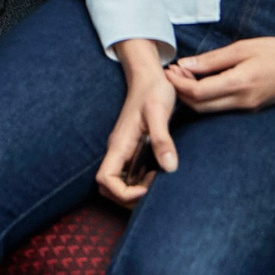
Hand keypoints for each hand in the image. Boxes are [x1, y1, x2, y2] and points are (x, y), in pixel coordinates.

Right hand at [96, 41, 179, 204]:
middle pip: (107, 187)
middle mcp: (117, 150)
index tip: (147, 186)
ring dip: (133, 192)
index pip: (105, 179)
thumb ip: (162, 140)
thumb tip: (169, 168)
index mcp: (119, 144)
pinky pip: (126, 175)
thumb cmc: (153, 91)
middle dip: (127, 198)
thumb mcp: (160, 112)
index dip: (123, 192)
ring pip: (115, 184)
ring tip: (156, 181)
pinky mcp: (129, 149)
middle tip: (153, 189)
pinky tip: (156, 173)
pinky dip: (138, 183)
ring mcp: (122, 150)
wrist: (148, 76)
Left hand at [165, 36, 274, 113]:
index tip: (169, 70)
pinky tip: (202, 82)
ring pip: (209, 109)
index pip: (197, 92)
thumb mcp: (245, 47)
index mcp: (239, 84)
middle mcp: (242, 102)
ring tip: (183, 75)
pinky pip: (222, 107)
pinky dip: (206, 97)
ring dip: (192, 96)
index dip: (178, 83)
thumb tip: (186, 64)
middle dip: (180, 92)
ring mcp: (248, 108)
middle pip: (199, 106)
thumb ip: (213, 59)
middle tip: (171, 73)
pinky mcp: (252, 107)